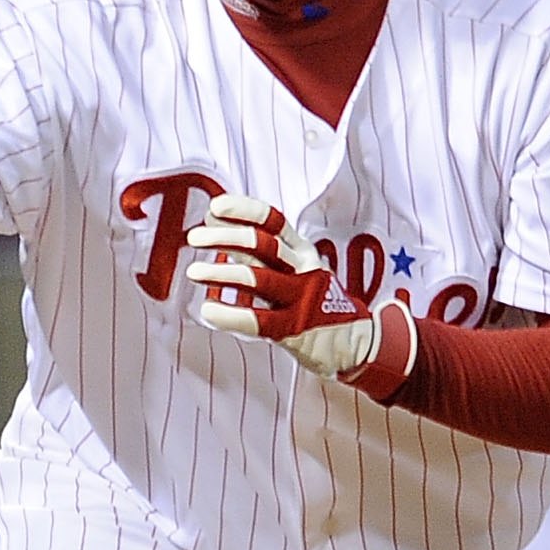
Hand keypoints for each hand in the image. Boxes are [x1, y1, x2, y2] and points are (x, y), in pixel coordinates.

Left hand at [188, 195, 411, 388]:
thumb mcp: (295, 269)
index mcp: (302, 251)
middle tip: (194, 238)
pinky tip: (208, 310)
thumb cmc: (314, 303)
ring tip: (193, 272)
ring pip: (256, 278)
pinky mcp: (294, 330)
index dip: (244, 210)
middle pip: (262, 243)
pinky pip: (257, 320)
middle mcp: (303, 269)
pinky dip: (229, 315)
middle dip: (225, 236)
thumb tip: (216, 226)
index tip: (215, 207)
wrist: (356, 342)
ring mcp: (300, 299)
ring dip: (221, 273)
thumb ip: (259, 252)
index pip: (273, 220)